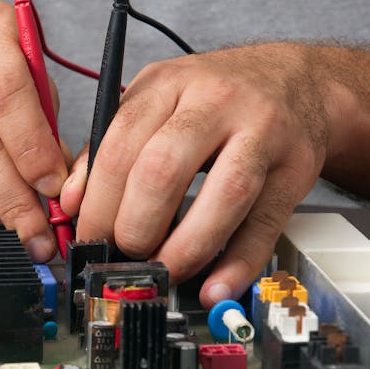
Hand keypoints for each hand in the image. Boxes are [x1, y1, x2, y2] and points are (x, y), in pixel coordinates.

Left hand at [59, 44, 331, 305]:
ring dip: (184, 250)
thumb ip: (111, 145)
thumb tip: (71, 202)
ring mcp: (263, 133)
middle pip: (164, 170)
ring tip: (163, 273)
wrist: (298, 80)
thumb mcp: (159, 99)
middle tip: (125, 255)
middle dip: (135, 227)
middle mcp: (217, 102)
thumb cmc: (217, 97)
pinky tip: (214, 288)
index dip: (98, 202)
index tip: (89, 237)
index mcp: (170, 83)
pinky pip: (264, 226)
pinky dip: (237, 265)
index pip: (121, 144)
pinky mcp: (296, 169)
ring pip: (222, 198)